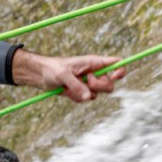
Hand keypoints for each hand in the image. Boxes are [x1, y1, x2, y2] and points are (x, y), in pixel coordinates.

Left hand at [11, 49, 125, 101]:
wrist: (41, 76)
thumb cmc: (52, 69)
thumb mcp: (63, 75)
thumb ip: (77, 85)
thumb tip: (88, 97)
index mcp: (93, 62)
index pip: (115, 63)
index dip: (120, 70)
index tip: (115, 77)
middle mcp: (94, 73)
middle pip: (109, 84)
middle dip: (98, 87)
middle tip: (85, 81)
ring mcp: (88, 83)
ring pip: (96, 94)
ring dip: (83, 94)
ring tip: (69, 86)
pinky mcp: (81, 91)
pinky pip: (85, 99)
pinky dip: (76, 98)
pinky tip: (66, 91)